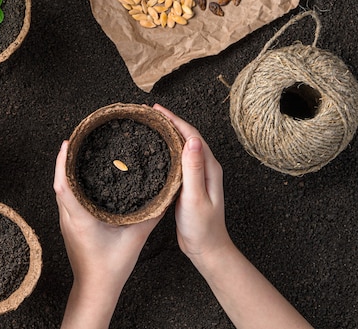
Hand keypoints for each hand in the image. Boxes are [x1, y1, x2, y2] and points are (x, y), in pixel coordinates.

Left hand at [54, 140, 160, 328]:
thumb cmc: (112, 267)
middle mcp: (68, 217)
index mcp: (80, 218)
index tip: (68, 142)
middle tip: (77, 138)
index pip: (63, 185)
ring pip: (62, 189)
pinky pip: (67, 197)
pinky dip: (71, 182)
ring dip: (66, 170)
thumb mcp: (135, 238)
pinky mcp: (70, 224)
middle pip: (60, 181)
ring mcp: (67, 221)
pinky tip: (82, 175)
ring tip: (79, 151)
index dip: (63, 162)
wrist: (96, 289)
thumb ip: (150, 215)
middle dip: (65, 158)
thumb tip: (164, 193)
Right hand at [151, 104, 232, 266]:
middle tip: (148, 113)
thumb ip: (194, 169)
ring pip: (181, 147)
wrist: (206, 248)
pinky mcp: (188, 184)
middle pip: (186, 137)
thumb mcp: (196, 197)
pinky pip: (176, 160)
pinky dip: (165, 150)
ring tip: (149, 126)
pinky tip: (154, 151)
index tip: (157, 110)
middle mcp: (205, 167)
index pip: (191, 135)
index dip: (174, 119)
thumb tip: (192, 139)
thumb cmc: (202, 227)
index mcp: (209, 167)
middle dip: (169, 122)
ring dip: (167, 134)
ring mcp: (197, 175)